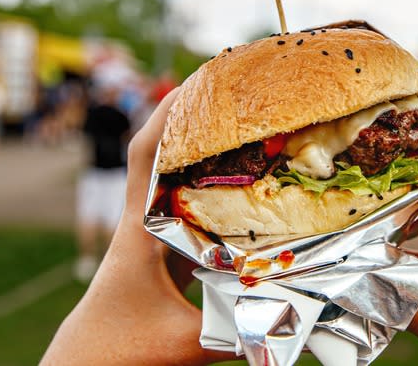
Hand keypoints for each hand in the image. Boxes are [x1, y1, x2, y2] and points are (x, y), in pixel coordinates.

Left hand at [41, 90, 233, 365]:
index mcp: (138, 230)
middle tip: (245, 96)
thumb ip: (238, 334)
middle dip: (198, 120)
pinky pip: (188, 210)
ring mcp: (151, 237)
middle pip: (164, 155)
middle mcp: (143, 223)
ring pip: (177, 180)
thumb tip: (297, 322)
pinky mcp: (161, 254)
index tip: (203, 79)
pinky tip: (246, 190)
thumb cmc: (119, 351)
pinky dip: (213, 190)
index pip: (146, 155)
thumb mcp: (184, 344)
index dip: (169, 112)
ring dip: (206, 152)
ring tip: (252, 130)